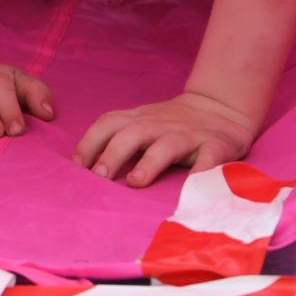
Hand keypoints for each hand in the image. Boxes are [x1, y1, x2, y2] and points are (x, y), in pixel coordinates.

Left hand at [74, 91, 257, 186]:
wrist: (220, 108)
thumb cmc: (170, 124)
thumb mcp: (141, 123)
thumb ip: (117, 139)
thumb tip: (81, 169)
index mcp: (139, 119)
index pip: (108, 124)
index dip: (89, 143)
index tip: (76, 167)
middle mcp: (160, 125)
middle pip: (133, 133)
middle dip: (113, 153)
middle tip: (98, 176)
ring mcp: (188, 135)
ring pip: (167, 145)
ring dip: (149, 163)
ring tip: (135, 182)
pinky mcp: (215, 146)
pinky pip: (209, 158)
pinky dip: (202, 171)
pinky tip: (193, 188)